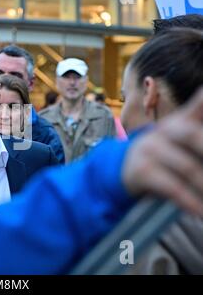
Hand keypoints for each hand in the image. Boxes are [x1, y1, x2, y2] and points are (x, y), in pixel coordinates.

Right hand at [123, 88, 202, 216]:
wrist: (123, 171)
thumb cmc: (164, 158)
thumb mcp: (181, 143)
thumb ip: (197, 136)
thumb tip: (202, 159)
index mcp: (180, 121)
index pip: (197, 105)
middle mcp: (163, 130)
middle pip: (192, 134)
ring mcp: (149, 149)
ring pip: (187, 167)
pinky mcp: (141, 170)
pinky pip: (172, 188)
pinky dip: (190, 203)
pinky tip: (200, 213)